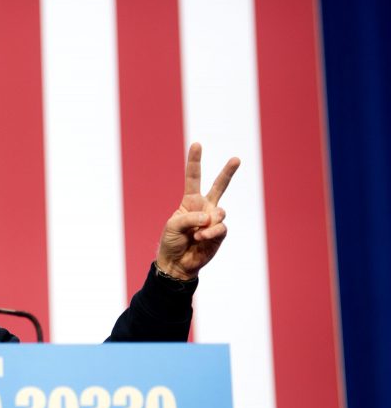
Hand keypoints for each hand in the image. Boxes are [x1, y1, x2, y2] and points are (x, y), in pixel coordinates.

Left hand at [156, 143, 239, 279]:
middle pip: (219, 186)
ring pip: (219, 212)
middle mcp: (204, 208)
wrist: (177, 263)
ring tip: (196, 234)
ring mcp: (213, 220)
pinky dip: (210, 232)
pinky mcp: (219, 234)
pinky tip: (201, 238)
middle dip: (228, 172)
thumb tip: (210, 216)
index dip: (195, 161)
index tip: (197, 144)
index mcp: (190, 202)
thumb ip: (189, 217)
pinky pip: (220, 227)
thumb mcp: (172, 226)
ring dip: (207, 223)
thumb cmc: (171, 242)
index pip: (193, 178)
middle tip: (236, 159)